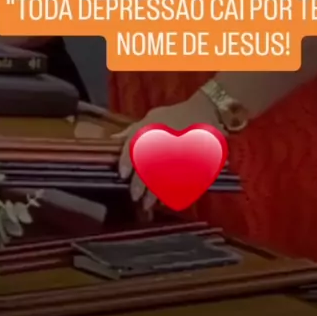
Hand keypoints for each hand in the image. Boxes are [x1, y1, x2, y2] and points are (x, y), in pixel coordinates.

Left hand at [116, 92, 220, 211]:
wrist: (204, 112)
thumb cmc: (175, 115)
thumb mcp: (151, 118)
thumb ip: (132, 132)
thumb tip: (112, 140)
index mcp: (149, 135)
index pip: (131, 152)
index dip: (125, 165)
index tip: (123, 176)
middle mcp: (160, 148)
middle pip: (146, 173)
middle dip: (139, 187)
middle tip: (135, 198)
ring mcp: (176, 159)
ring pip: (161, 182)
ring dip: (154, 195)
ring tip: (149, 203)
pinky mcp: (191, 167)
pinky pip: (179, 184)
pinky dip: (172, 193)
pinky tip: (166, 198)